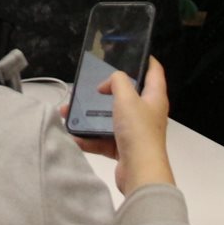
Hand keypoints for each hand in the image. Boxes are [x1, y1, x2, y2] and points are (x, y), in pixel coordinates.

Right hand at [66, 58, 173, 193]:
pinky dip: (89, 138)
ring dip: (90, 115)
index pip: (154, 71)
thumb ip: (117, 81)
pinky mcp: (124, 148)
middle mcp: (147, 113)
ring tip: (69, 111)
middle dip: (106, 90)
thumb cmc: (138, 130)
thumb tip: (109, 82)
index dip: (146, 59)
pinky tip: (73, 135)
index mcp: (154, 97)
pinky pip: (103, 139)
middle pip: (128, 95)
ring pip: (110, 118)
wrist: (140, 172)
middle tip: (90, 85)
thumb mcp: (127, 98)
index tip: (132, 52)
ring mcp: (135, 131)